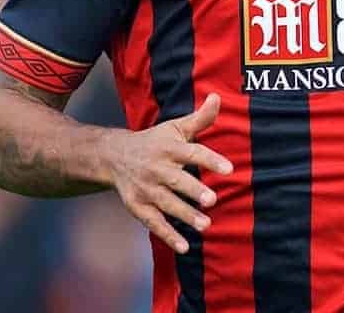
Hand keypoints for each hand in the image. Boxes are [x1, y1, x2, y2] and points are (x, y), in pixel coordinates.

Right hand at [102, 93, 232, 253]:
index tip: (229, 169)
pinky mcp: (138, 206)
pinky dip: (168, 235)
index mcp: (169, 148)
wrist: (113, 156)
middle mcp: (156, 168)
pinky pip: (153, 222)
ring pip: (166, 204)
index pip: (192, 153)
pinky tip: (184, 247)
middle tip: (213, 200)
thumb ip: (200, 118)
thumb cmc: (154, 141)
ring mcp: (146, 189)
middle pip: (177, 180)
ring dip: (185, 215)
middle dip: (193, 191)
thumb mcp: (175, 128)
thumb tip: (217, 96)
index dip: (211, 160)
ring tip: (206, 225)